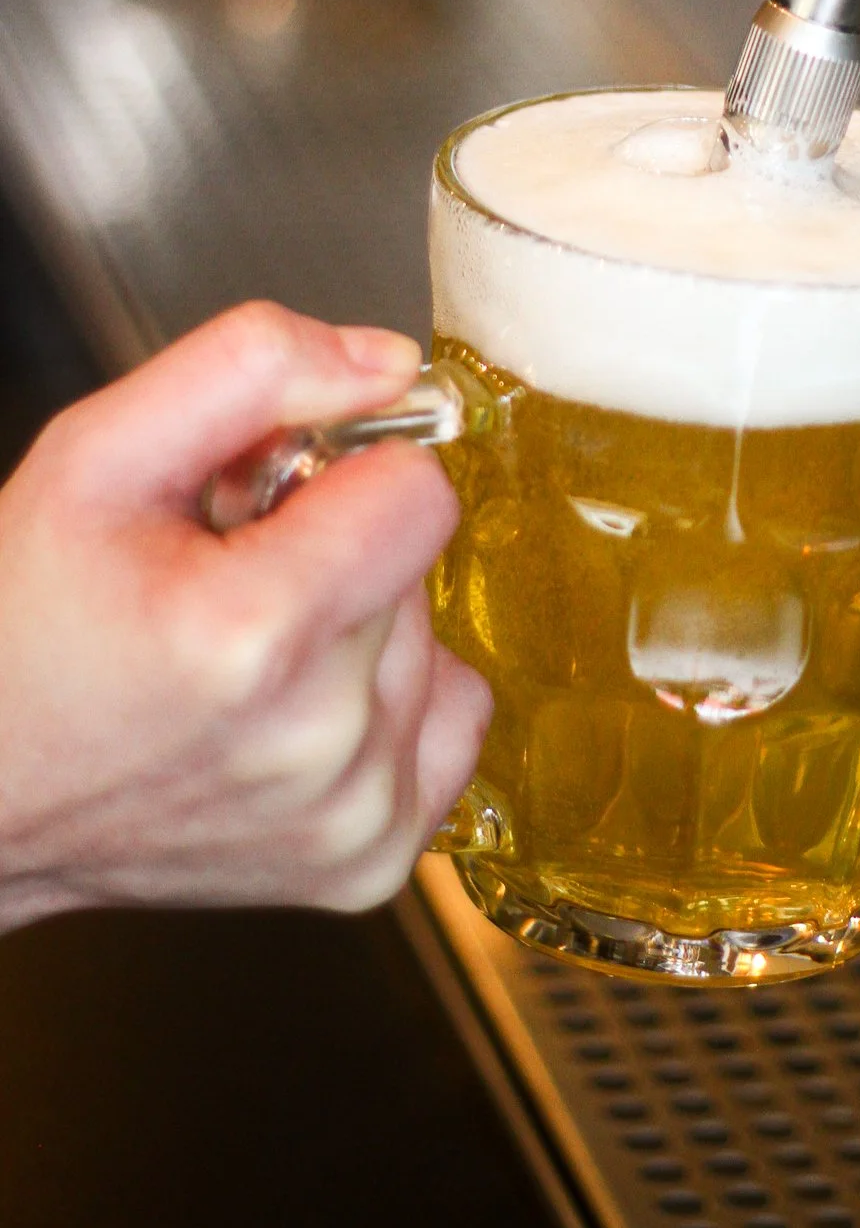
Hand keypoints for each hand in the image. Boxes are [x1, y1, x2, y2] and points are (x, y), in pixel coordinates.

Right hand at [0, 303, 489, 933]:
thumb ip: (253, 368)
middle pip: (418, 567)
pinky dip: (389, 707)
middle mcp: (317, 741)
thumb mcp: (96, 452)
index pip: (420, 492)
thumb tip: (386, 364)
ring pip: (432, 642)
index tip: (269, 499)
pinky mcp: (365, 863)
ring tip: (240, 653)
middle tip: (225, 579)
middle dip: (337, 549)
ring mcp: (348, 816)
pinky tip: (293, 709)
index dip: (344, 473)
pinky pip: (449, 726)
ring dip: (357, 630)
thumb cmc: (16, 629)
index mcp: (253, 632)